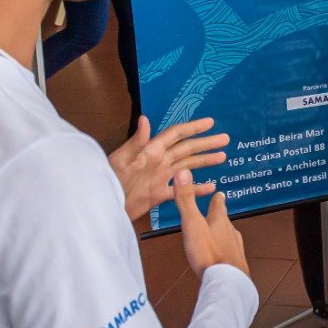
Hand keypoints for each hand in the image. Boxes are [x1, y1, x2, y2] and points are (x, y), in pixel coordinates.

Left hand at [109, 115, 228, 220]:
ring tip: (223, 157)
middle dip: (206, 143)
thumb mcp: (120, 161)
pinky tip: (211, 187)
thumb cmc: (108, 182)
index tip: (210, 123)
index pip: (175, 135)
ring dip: (204, 161)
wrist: (102, 208)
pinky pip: (181, 191)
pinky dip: (196, 189)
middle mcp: (158, 162)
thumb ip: (135, 142)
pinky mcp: (158, 195)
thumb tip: (145, 119)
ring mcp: (160, 178)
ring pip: (187, 166)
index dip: (193, 128)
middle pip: (186, 149)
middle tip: (225, 139)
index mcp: (151, 151)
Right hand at [173, 169, 248, 277]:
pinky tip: (224, 256)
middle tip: (218, 212)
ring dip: (224, 234)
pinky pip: (230, 254)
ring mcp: (235, 249)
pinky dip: (225, 251)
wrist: (227, 281)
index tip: (220, 193)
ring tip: (221, 233)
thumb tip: (183, 171)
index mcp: (219, 221)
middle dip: (220, 217)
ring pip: (230, 237)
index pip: (218, 206)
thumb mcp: (192, 224)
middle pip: (225, 222)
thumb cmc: (208, 252)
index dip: (217, 199)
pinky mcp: (236, 264)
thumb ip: (186, 200)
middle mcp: (231, 233)